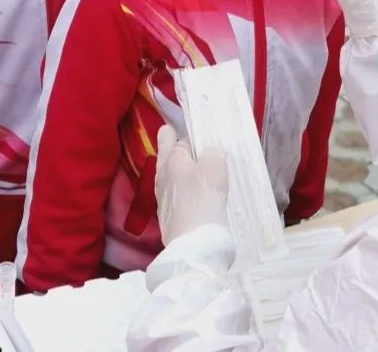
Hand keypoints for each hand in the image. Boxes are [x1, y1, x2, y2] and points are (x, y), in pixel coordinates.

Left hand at [155, 125, 228, 245]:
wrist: (193, 244)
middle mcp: (162, 175)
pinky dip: (187, 189)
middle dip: (177, 146)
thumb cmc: (203, 199)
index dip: (192, 134)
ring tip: (203, 169)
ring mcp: (163, 197)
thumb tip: (211, 152)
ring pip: (172, 175)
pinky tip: (200, 194)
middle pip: (167, 154)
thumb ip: (213, 153)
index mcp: (171, 159)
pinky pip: (178, 193)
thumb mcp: (215, 167)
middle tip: (192, 142)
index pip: (178, 137)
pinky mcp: (170, 215)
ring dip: (184, 170)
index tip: (202, 133)